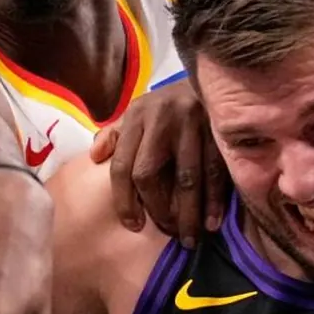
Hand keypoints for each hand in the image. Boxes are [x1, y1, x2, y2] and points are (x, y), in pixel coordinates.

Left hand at [90, 79, 227, 247]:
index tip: (133, 225)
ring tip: (190, 239)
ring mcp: (192, 126)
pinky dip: (214, 201)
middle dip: (157, 209)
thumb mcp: (138, 110)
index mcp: (137, 117)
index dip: (125, 200)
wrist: (211, 74)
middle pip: (150, 174)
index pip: (123, 166)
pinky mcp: (218, 131)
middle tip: (166, 232)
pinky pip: (215, 173)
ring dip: (188, 213)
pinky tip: (212, 222)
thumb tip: (95, 156)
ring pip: (186, 178)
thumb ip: (115, 133)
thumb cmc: (167, 104)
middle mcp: (161, 121)